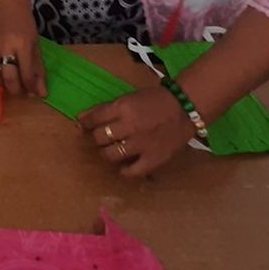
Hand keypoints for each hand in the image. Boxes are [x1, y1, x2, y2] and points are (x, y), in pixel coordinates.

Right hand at [0, 5, 46, 96]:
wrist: (8, 4)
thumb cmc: (24, 24)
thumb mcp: (35, 45)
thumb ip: (38, 70)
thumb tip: (41, 93)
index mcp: (23, 45)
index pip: (26, 74)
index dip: (30, 88)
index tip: (32, 92)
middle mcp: (5, 46)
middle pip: (9, 78)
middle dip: (16, 90)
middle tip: (20, 90)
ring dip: (0, 82)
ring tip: (6, 78)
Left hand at [78, 86, 195, 177]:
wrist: (186, 108)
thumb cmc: (156, 100)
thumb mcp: (130, 98)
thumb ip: (108, 109)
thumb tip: (83, 118)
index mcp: (123, 108)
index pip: (95, 118)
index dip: (85, 123)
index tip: (82, 127)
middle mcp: (129, 127)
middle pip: (100, 138)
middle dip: (96, 138)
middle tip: (100, 139)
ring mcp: (141, 145)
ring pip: (111, 155)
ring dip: (106, 153)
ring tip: (110, 150)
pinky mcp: (153, 159)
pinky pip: (132, 171)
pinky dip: (124, 171)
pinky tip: (123, 167)